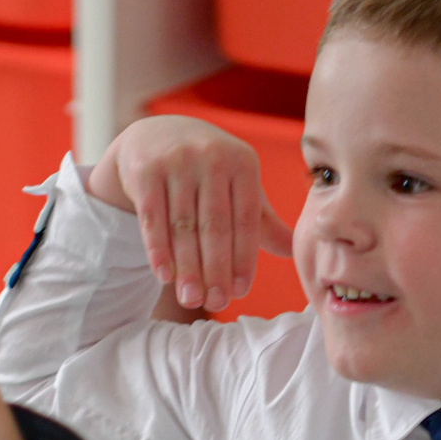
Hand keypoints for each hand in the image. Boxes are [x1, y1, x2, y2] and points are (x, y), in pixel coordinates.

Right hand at [87, 115, 291, 311]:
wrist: (155, 136)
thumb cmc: (207, 171)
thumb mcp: (237, 187)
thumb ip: (261, 221)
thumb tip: (295, 253)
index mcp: (243, 163)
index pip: (245, 220)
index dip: (244, 259)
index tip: (240, 292)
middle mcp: (212, 157)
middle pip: (214, 225)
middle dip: (216, 269)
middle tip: (216, 303)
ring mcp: (176, 161)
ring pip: (183, 226)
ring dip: (188, 267)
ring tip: (191, 299)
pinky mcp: (145, 170)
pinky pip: (153, 219)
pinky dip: (158, 250)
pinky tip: (164, 277)